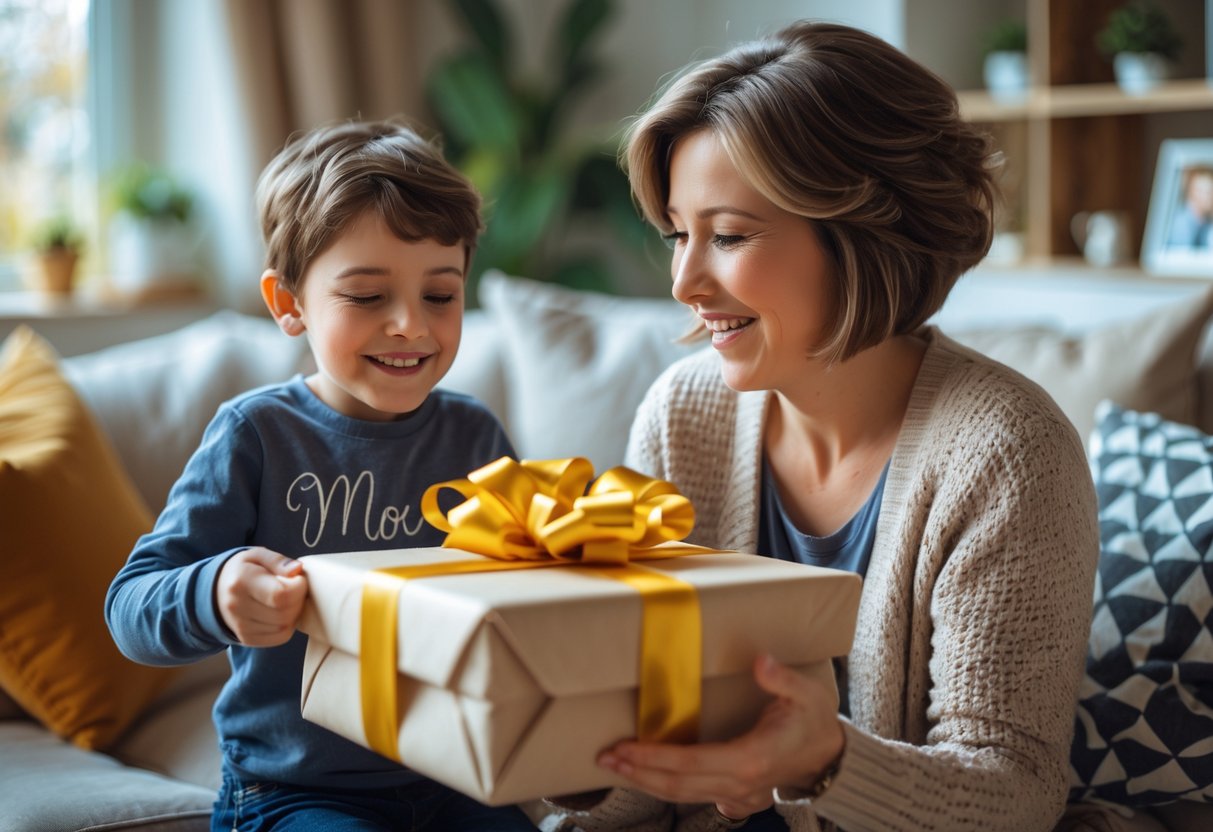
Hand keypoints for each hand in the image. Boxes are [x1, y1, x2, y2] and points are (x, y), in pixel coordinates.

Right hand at [215, 548, 307, 646]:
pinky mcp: (247, 639)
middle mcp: (237, 607)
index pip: (281, 594)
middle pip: (285, 613)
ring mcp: (241, 626)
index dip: (299, 587)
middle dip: (298, 600)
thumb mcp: (257, 555)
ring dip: (294, 614)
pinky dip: (287, 626)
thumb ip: (278, 561)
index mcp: (241, 581)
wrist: (216, 592)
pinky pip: (280, 637)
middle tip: (293, 589)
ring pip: (285, 627)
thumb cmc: (243, 570)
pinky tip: (280, 612)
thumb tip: (297, 570)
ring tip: (285, 600)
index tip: (297, 579)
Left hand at [598, 654, 843, 818]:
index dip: (654, 757)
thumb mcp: (806, 694)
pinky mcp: (736, 797)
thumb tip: (761, 662)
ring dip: (646, 782)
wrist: (831, 758)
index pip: (690, 762)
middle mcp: (740, 783)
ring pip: (682, 795)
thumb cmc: (814, 722)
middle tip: (605, 756)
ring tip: (615, 766)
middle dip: (638, 771)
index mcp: (751, 758)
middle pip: (678, 784)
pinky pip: (694, 796)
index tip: (625, 746)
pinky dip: (666, 788)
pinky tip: (646, 777)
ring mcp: (738, 794)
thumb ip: (782, 679)